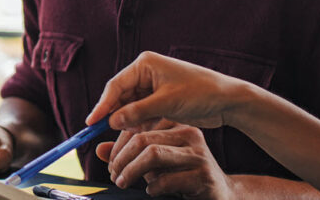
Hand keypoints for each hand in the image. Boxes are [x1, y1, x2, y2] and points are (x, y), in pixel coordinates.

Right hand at [87, 51, 255, 132]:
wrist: (228, 100)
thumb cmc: (201, 93)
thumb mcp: (167, 103)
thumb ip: (137, 112)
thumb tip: (112, 122)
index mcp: (145, 64)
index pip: (116, 85)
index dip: (102, 105)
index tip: (92, 122)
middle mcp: (146, 73)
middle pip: (120, 96)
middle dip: (113, 114)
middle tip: (100, 132)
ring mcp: (153, 87)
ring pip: (129, 106)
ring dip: (126, 120)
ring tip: (123, 134)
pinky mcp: (159, 100)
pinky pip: (140, 112)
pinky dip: (137, 123)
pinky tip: (136, 133)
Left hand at [96, 120, 234, 198]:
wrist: (221, 194)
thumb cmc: (183, 176)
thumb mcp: (154, 164)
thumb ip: (129, 155)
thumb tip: (99, 150)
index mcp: (177, 126)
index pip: (139, 128)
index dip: (118, 146)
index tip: (110, 164)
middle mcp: (189, 135)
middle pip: (143, 140)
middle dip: (121, 159)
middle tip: (114, 176)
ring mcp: (198, 155)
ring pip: (153, 155)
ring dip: (131, 172)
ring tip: (124, 182)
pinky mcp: (203, 176)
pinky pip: (167, 179)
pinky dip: (152, 187)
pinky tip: (152, 191)